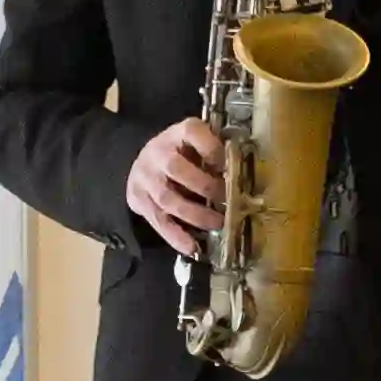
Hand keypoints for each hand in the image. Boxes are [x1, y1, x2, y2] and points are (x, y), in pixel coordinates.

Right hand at [128, 114, 225, 259]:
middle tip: (228, 200)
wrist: (143, 160)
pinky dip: (176, 236)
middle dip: (205, 186)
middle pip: (176, 169)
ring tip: (217, 224)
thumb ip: (215, 150)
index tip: (230, 165)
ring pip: (168, 199)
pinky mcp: (139, 201)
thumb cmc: (182, 151)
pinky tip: (192, 247)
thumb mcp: (198, 141)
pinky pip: (158, 221)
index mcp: (177, 133)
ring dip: (195, 214)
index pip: (192, 132)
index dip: (212, 149)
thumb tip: (242, 169)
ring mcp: (145, 178)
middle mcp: (157, 153)